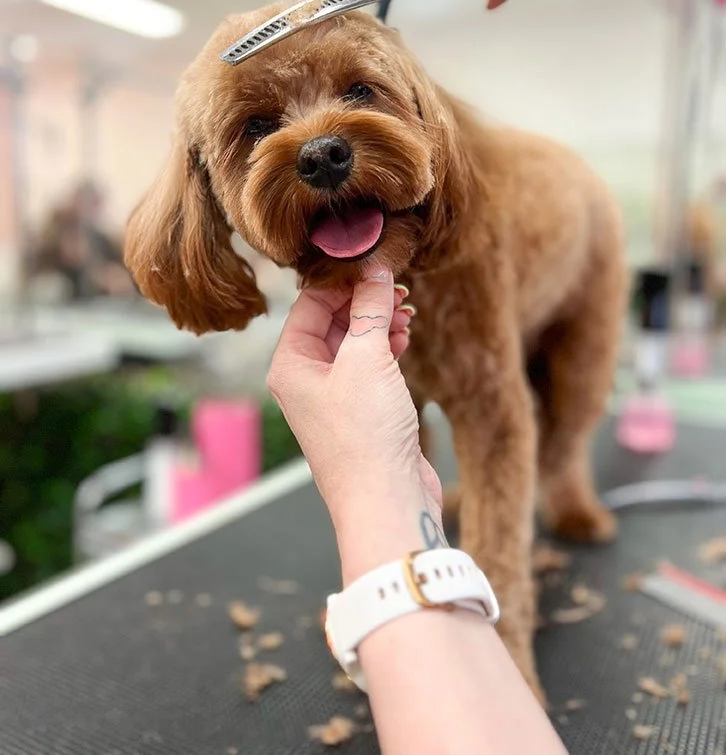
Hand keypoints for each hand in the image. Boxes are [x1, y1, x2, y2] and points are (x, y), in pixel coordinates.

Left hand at [267, 266, 443, 580]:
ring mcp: (332, 396)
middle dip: (365, 302)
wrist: (386, 500)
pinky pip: (368, 365)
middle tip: (397, 290)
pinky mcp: (360, 410)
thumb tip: (375, 271)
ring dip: (378, 324)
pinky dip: (386, 348)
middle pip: (332, 320)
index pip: (310, 303)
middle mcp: (305, 378)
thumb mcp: (366, 359)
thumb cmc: (365, 436)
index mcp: (289, 364)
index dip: (344, 281)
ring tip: (405, 315)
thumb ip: (369, 310)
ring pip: (353, 342)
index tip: (376, 265)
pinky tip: (404, 339)